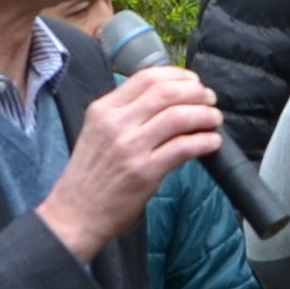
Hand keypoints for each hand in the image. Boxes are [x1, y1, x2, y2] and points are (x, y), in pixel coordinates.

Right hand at [37, 66, 223, 263]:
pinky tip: (212, 143)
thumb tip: (168, 100)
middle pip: (166, 92)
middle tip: (209, 100)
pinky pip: (183, 148)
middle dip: (196, 92)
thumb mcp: (97, 132)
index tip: (193, 82)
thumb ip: (125, 114)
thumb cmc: (90, 175)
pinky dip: (203, 142)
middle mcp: (116, 123)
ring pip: (178, 116)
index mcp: (104, 109)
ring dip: (204, 114)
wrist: (75, 213)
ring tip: (214, 119)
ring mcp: (130, 147)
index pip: (146, 77)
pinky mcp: (145, 172)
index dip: (177, 75)